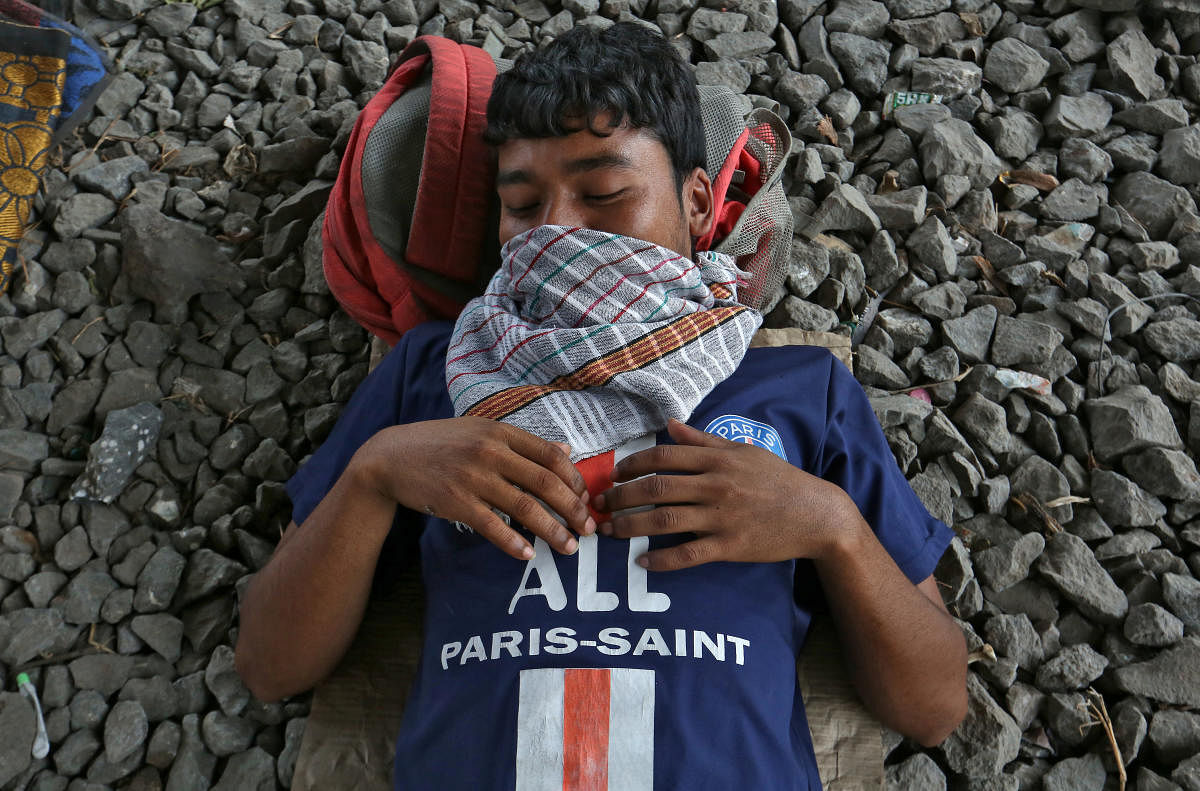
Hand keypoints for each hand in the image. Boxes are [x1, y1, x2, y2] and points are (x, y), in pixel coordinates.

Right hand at [355, 417, 593, 559]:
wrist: (390, 457)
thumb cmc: (440, 444)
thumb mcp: (481, 431)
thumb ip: (522, 443)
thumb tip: (566, 451)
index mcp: (500, 432)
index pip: (551, 455)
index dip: (574, 479)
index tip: (585, 499)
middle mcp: (490, 451)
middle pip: (545, 483)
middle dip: (572, 509)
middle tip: (588, 529)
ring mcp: (472, 477)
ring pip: (524, 507)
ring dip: (552, 531)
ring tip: (568, 547)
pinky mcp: (455, 501)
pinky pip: (492, 526)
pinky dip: (513, 542)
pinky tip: (528, 554)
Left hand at [593, 419, 858, 570]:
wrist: (817, 514)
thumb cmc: (778, 480)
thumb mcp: (743, 451)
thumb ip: (703, 440)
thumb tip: (670, 425)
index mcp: (717, 460)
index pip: (662, 457)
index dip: (631, 465)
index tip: (614, 475)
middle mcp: (716, 485)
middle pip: (655, 489)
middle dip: (621, 497)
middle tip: (601, 505)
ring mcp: (722, 517)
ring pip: (664, 521)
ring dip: (631, 527)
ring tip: (610, 531)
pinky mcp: (730, 546)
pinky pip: (688, 554)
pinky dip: (662, 560)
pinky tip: (642, 562)